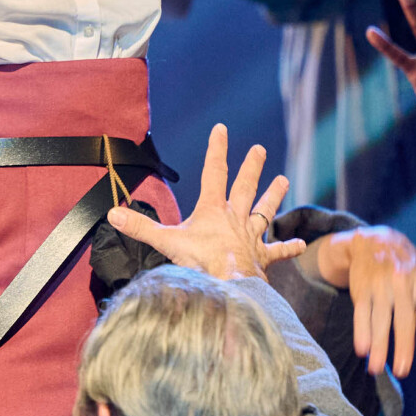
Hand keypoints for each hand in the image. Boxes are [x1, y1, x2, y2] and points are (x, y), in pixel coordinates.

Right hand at [105, 124, 302, 283]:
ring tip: (284, 180)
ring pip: (264, 211)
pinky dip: (289, 248)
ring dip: (274, 196)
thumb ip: (140, 228)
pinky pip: (277, 251)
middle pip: (245, 186)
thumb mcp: (165, 242)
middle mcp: (235, 218)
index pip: (214, 172)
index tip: (222, 129)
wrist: (229, 286)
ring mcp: (250, 237)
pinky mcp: (261, 257)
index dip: (217, 149)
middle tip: (260, 150)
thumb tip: (113, 214)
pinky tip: (302, 245)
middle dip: (252, 167)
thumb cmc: (199, 263)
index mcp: (212, 210)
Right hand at [314, 226, 415, 377]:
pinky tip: (362, 349)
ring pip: (380, 319)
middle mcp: (403, 282)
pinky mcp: (362, 289)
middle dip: (403, 345)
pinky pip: (362, 313)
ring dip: (378, 345)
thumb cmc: (407, 274)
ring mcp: (380, 285)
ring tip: (376, 369)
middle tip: (402, 371)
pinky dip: (361, 332)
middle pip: (404, 317)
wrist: (376, 242)